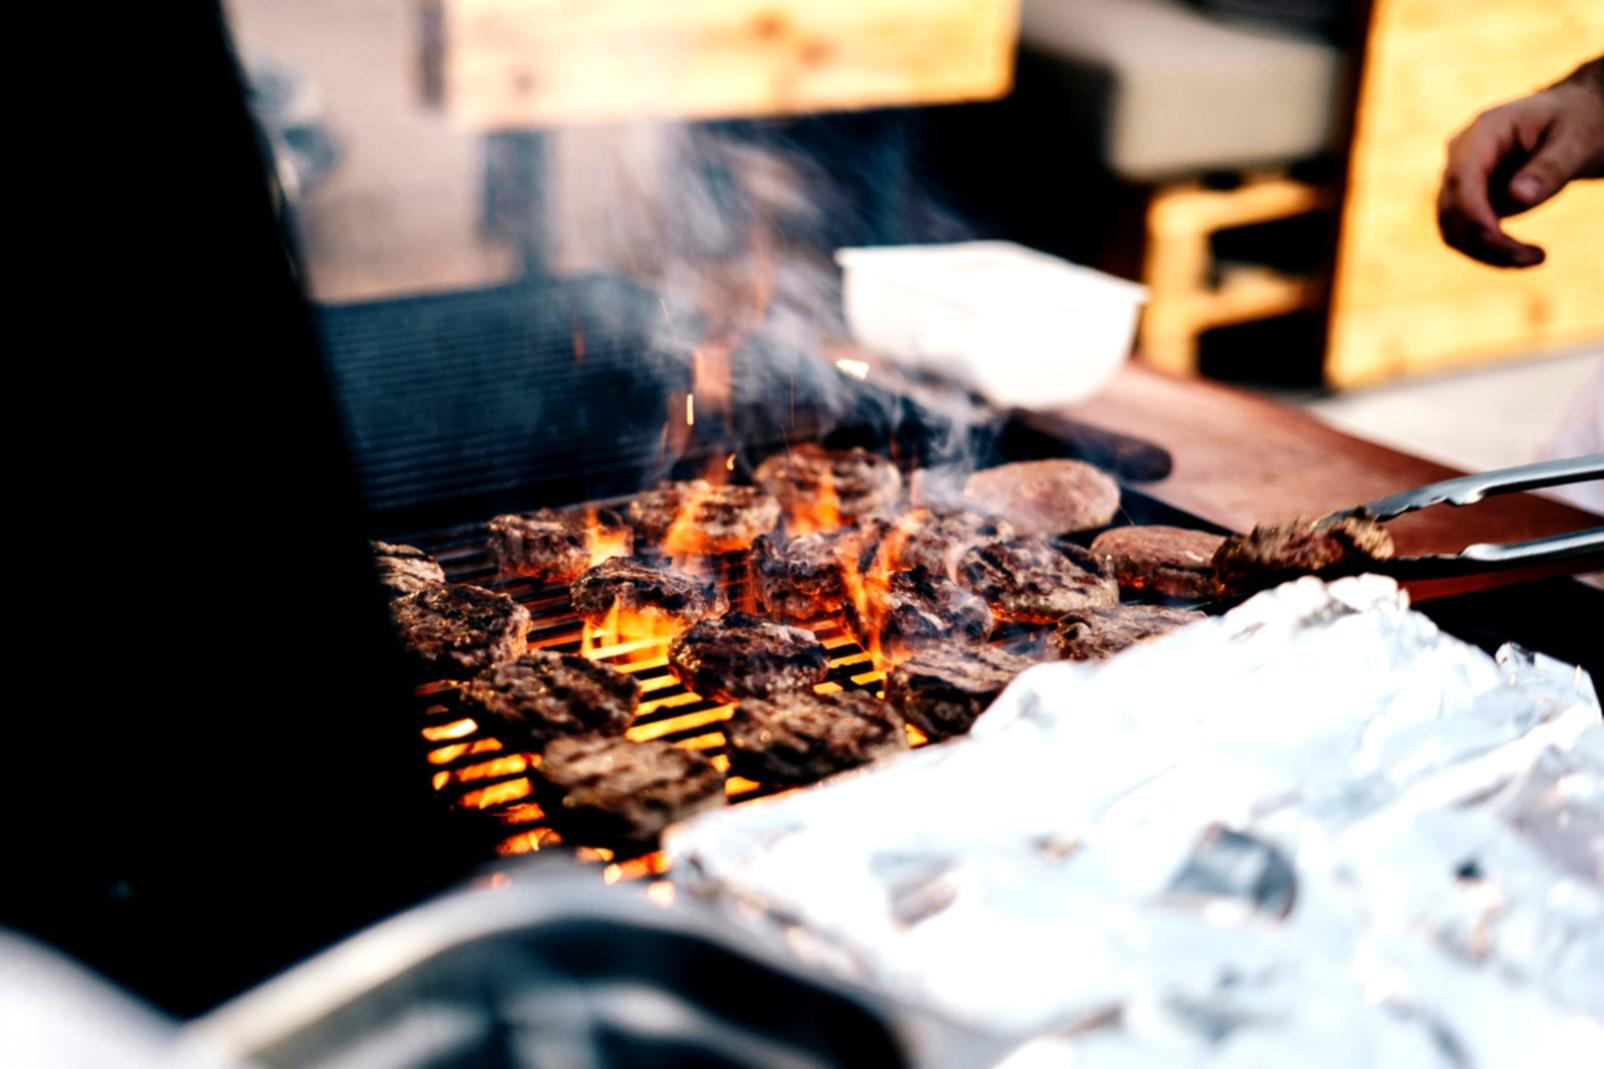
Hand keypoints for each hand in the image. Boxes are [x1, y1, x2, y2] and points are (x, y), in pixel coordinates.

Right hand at [1437, 62, 1603, 268]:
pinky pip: (1466, 233)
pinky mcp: (1471, 199)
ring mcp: (1463, 178)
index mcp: (1486, 130)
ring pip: (1453, 228)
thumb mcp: (1577, 140)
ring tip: (1533, 259)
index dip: (1473, 211)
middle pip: (1454, 208)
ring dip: (1486, 253)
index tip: (1497, 240)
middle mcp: (1463, 154)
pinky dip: (1488, 252)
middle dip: (1487, 241)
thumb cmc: (1580, 122)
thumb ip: (1550, 167)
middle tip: (1536, 258)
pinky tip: (1522, 255)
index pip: (1464, 177)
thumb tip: (1518, 197)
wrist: (1576, 121)